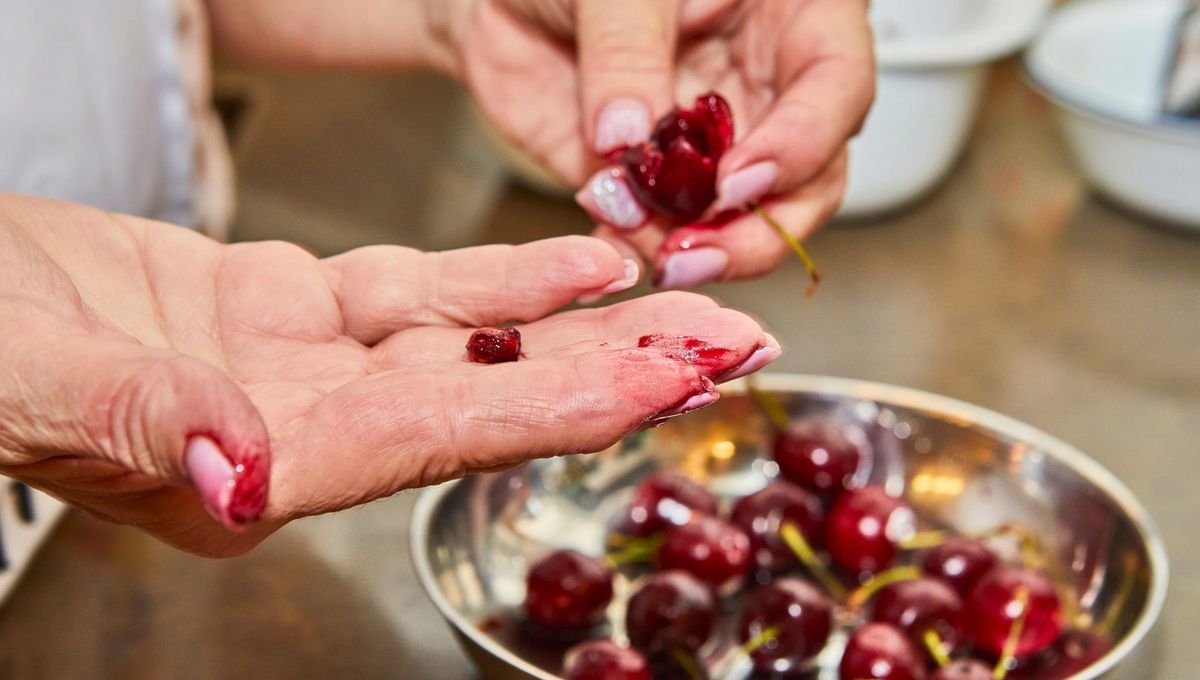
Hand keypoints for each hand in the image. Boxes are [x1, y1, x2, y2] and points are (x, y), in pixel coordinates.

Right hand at [0, 194, 776, 555]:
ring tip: (685, 303)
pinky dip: (499, 276)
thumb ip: (130, 422)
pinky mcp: (289, 305)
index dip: (556, 408)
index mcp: (253, 473)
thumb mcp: (20, 378)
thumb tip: (238, 467)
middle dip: (615, 371)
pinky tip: (578, 261)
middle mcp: (301, 430)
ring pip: (472, 339)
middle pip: (490, 399)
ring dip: (583, 321)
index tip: (664, 382)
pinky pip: (420, 292)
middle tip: (732, 348)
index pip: (438, 439)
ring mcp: (303, 365)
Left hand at [451, 0, 873, 287]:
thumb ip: (624, 51)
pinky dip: (637, 249)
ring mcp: (712, 145)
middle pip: (809, 179)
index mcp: (788, 17)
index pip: (836, 84)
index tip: (736, 181)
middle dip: (758, 232)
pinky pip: (663, 234)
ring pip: (741, 222)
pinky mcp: (656, 186)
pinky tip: (608, 241)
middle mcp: (761, 89)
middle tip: (696, 254)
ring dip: (694, 249)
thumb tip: (627, 138)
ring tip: (637, 242)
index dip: (801, 143)